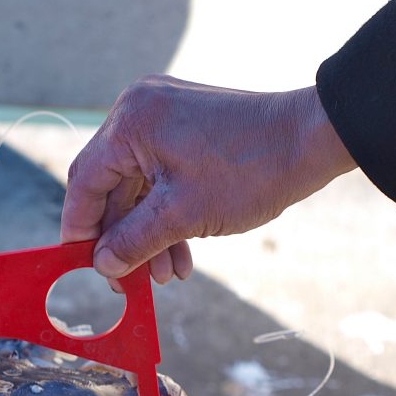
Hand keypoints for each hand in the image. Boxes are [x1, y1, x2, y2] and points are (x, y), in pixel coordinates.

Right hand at [61, 75, 355, 282]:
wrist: (314, 140)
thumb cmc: (251, 169)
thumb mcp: (182, 216)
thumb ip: (132, 241)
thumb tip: (102, 264)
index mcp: (130, 123)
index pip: (85, 182)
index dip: (80, 229)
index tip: (80, 265)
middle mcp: (140, 113)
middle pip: (111, 188)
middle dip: (122, 239)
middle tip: (126, 281)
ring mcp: (165, 120)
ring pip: (139, 189)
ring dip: (148, 236)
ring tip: (166, 276)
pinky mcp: (186, 131)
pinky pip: (162, 179)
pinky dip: (167, 217)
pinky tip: (181, 256)